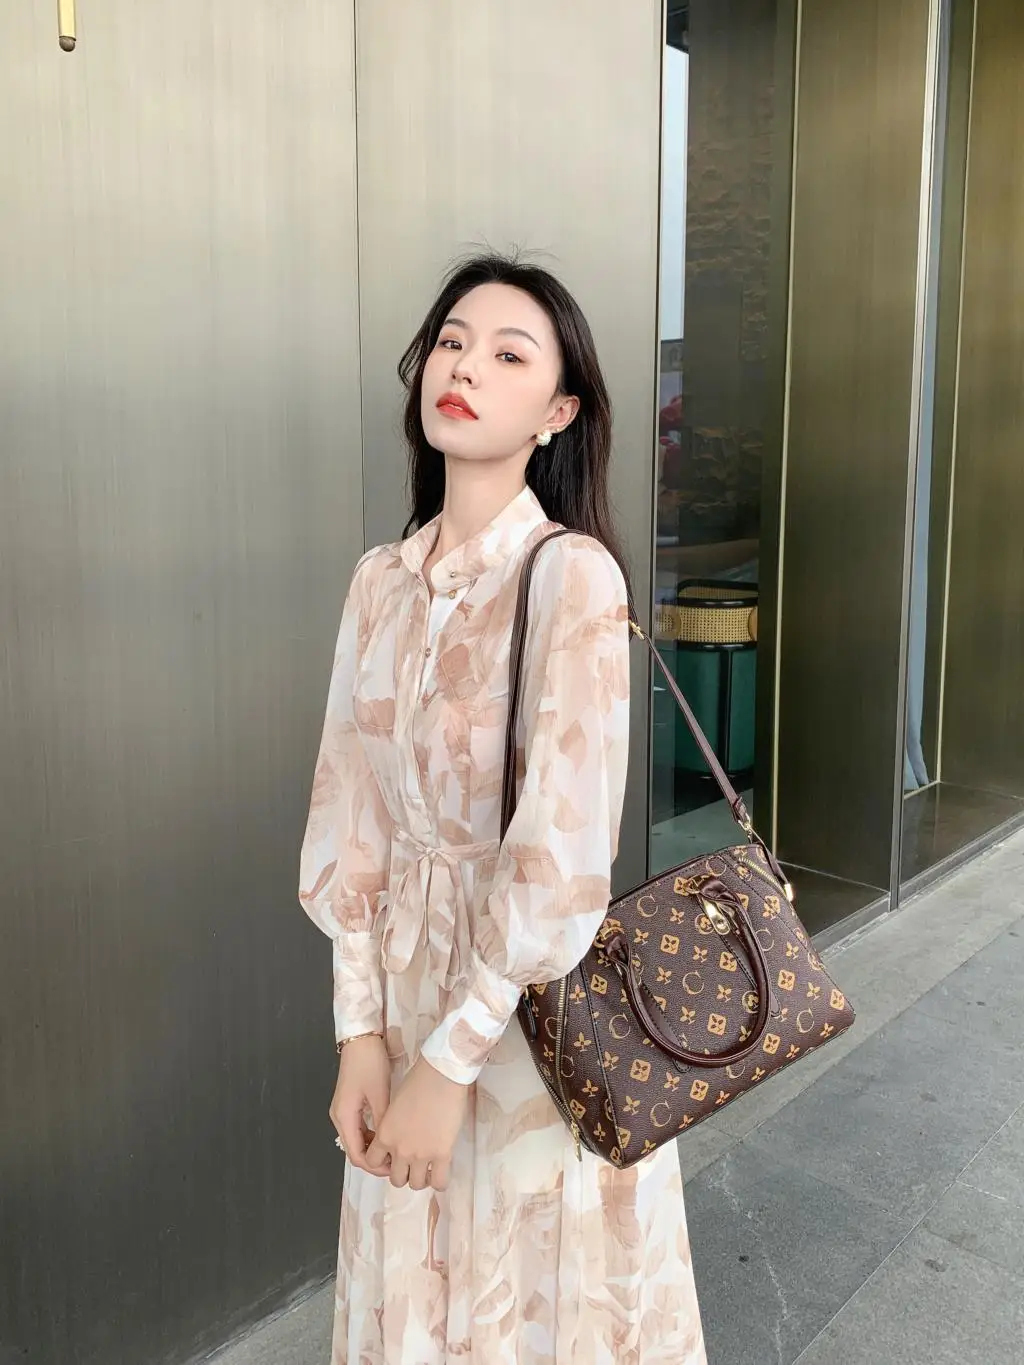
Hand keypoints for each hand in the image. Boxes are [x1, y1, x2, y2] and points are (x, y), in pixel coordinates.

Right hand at [329, 1035, 391, 1176]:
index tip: (394, 1167)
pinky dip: (372, 1136)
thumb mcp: (380, 1094)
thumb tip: (392, 1146)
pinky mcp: (350, 1104)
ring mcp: (343, 1111)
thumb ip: (384, 1122)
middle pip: (355, 1150)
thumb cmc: (370, 1064)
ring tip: (395, 1151)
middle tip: (398, 1162)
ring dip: (374, 1148)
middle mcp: (340, 1117)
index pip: (356, 1155)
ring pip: (357, 1140)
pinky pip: (359, 1128)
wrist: (361, 1040)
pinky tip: (388, 1135)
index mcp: (344, 1117)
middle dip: (375, 1160)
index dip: (374, 1167)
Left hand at [366, 1057, 467, 1192]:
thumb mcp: (395, 1107)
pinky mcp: (442, 1154)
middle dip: (403, 1173)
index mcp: (385, 1135)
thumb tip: (400, 1136)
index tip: (392, 1158)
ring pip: (416, 1184)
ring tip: (427, 1168)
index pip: (373, 1162)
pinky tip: (441, 1172)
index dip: (383, 1162)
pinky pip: (440, 1182)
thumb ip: (393, 1127)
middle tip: (411, 1164)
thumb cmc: (417, 1082)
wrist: (440, 1075)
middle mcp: (400, 1150)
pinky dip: (439, 1182)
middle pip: (396, 1179)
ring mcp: (421, 1155)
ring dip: (420, 1178)